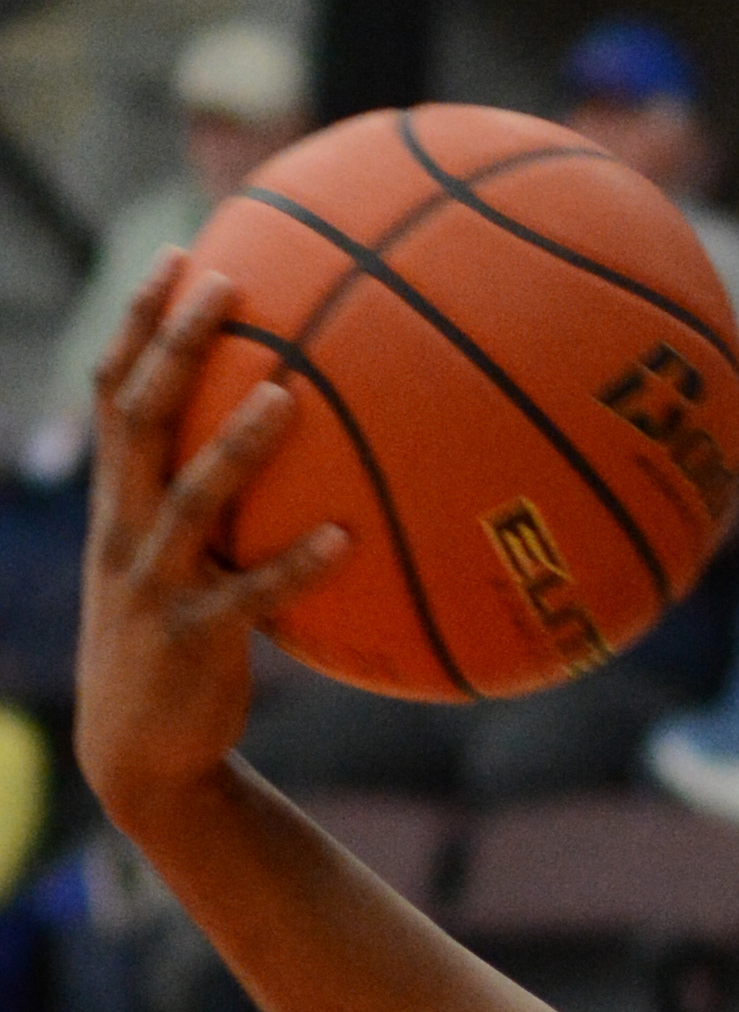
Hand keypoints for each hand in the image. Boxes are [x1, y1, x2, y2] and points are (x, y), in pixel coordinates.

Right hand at [73, 264, 351, 836]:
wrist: (141, 757)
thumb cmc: (179, 644)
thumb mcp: (181, 563)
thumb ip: (219, 505)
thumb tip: (300, 436)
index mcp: (120, 500)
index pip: (118, 391)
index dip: (139, 321)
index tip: (182, 253)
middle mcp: (126, 528)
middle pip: (141, 416)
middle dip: (174, 344)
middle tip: (225, 281)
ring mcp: (154, 583)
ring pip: (190, 499)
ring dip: (237, 445)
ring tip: (285, 394)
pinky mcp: (196, 640)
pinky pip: (251, 597)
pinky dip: (296, 566)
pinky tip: (347, 539)